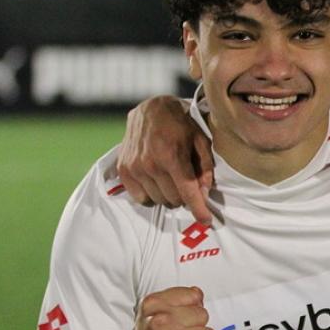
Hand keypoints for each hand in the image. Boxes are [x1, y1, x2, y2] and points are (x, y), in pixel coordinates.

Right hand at [117, 95, 214, 223]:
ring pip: (158, 199)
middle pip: (174, 199)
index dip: (199, 209)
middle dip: (185, 196)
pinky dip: (151, 193)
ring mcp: (134, 167)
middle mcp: (150, 164)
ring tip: (171, 177)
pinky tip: (156, 179)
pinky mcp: (123, 169)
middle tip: (187, 182)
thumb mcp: (201, 141)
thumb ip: (205, 169)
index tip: (206, 220)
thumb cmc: (182, 125)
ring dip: (168, 194)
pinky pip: (140, 197)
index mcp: (172, 156)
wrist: (152, 108)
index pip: (187, 192)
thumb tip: (204, 194)